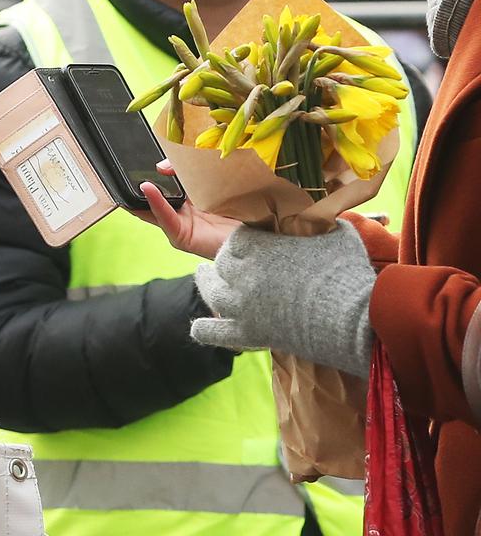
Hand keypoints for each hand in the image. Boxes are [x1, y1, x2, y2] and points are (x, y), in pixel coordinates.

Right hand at [134, 160, 239, 259]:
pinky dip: (155, 203)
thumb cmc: (238, 208)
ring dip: (140, 194)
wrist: (256, 235)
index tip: (135, 161)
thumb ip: (186, 171)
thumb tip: (161, 166)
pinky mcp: (181, 236)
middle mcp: (180, 212)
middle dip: (136, 185)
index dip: (148, 174)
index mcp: (188, 198)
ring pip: (152, 208)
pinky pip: (165, 218)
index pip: (162, 184)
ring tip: (133, 177)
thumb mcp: (210, 181)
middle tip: (126, 169)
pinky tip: (148, 190)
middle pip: (151, 198)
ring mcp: (179, 225)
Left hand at [190, 221, 375, 375]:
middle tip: (227, 261)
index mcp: (261, 248)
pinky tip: (197, 328)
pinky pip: (215, 332)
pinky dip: (204, 329)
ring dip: (206, 283)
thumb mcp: (336, 235)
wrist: (353, 319)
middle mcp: (245, 275)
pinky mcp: (250, 334)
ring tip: (203, 277)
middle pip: (222, 264)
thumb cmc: (348, 272)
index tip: (247, 242)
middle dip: (225, 260)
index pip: (237, 239)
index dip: (242, 240)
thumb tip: (323, 215)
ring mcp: (243, 306)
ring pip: (213, 293)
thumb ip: (321, 224)